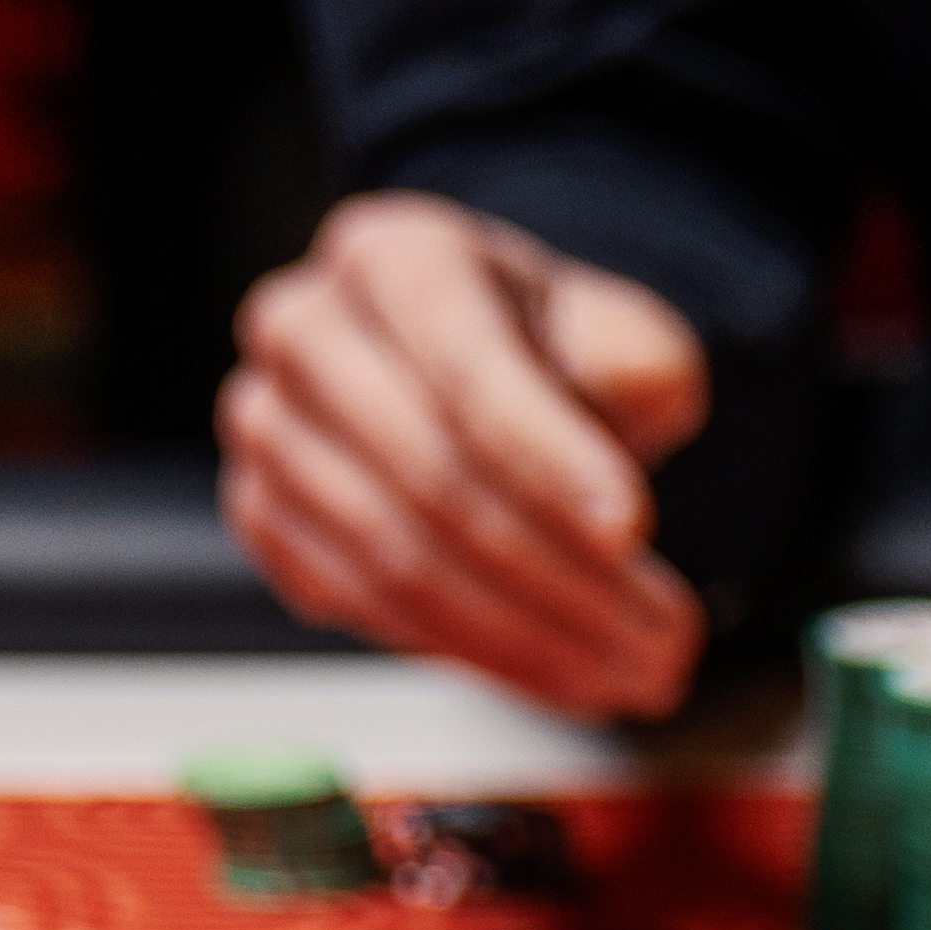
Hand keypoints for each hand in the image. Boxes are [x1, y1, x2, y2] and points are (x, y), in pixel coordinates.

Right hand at [219, 194, 717, 724]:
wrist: (476, 383)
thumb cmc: (544, 352)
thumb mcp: (614, 331)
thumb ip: (635, 359)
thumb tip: (635, 399)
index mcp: (392, 256)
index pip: (466, 368)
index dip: (550, 458)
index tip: (631, 531)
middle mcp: (306, 332)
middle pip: (433, 478)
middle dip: (560, 577)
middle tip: (663, 642)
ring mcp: (270, 431)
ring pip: (401, 562)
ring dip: (528, 638)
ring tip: (631, 673)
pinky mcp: (267, 521)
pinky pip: (372, 609)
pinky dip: (476, 657)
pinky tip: (557, 673)